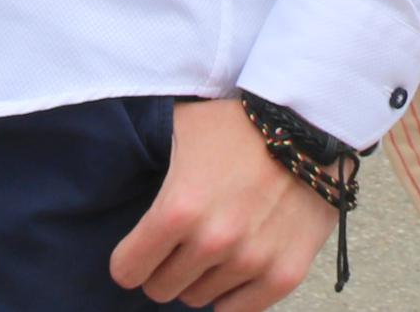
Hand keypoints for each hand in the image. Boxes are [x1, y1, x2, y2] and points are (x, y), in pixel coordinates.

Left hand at [106, 99, 334, 311]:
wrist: (309, 127)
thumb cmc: (238, 126)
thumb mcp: (181, 129)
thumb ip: (146, 160)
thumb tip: (111, 176)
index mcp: (177, 209)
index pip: (127, 270)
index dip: (131, 258)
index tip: (142, 248)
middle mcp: (212, 241)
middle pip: (161, 289)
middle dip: (165, 268)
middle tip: (183, 243)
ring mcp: (250, 261)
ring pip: (199, 299)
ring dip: (202, 277)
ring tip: (217, 243)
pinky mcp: (284, 274)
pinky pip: (239, 311)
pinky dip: (234, 293)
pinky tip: (238, 265)